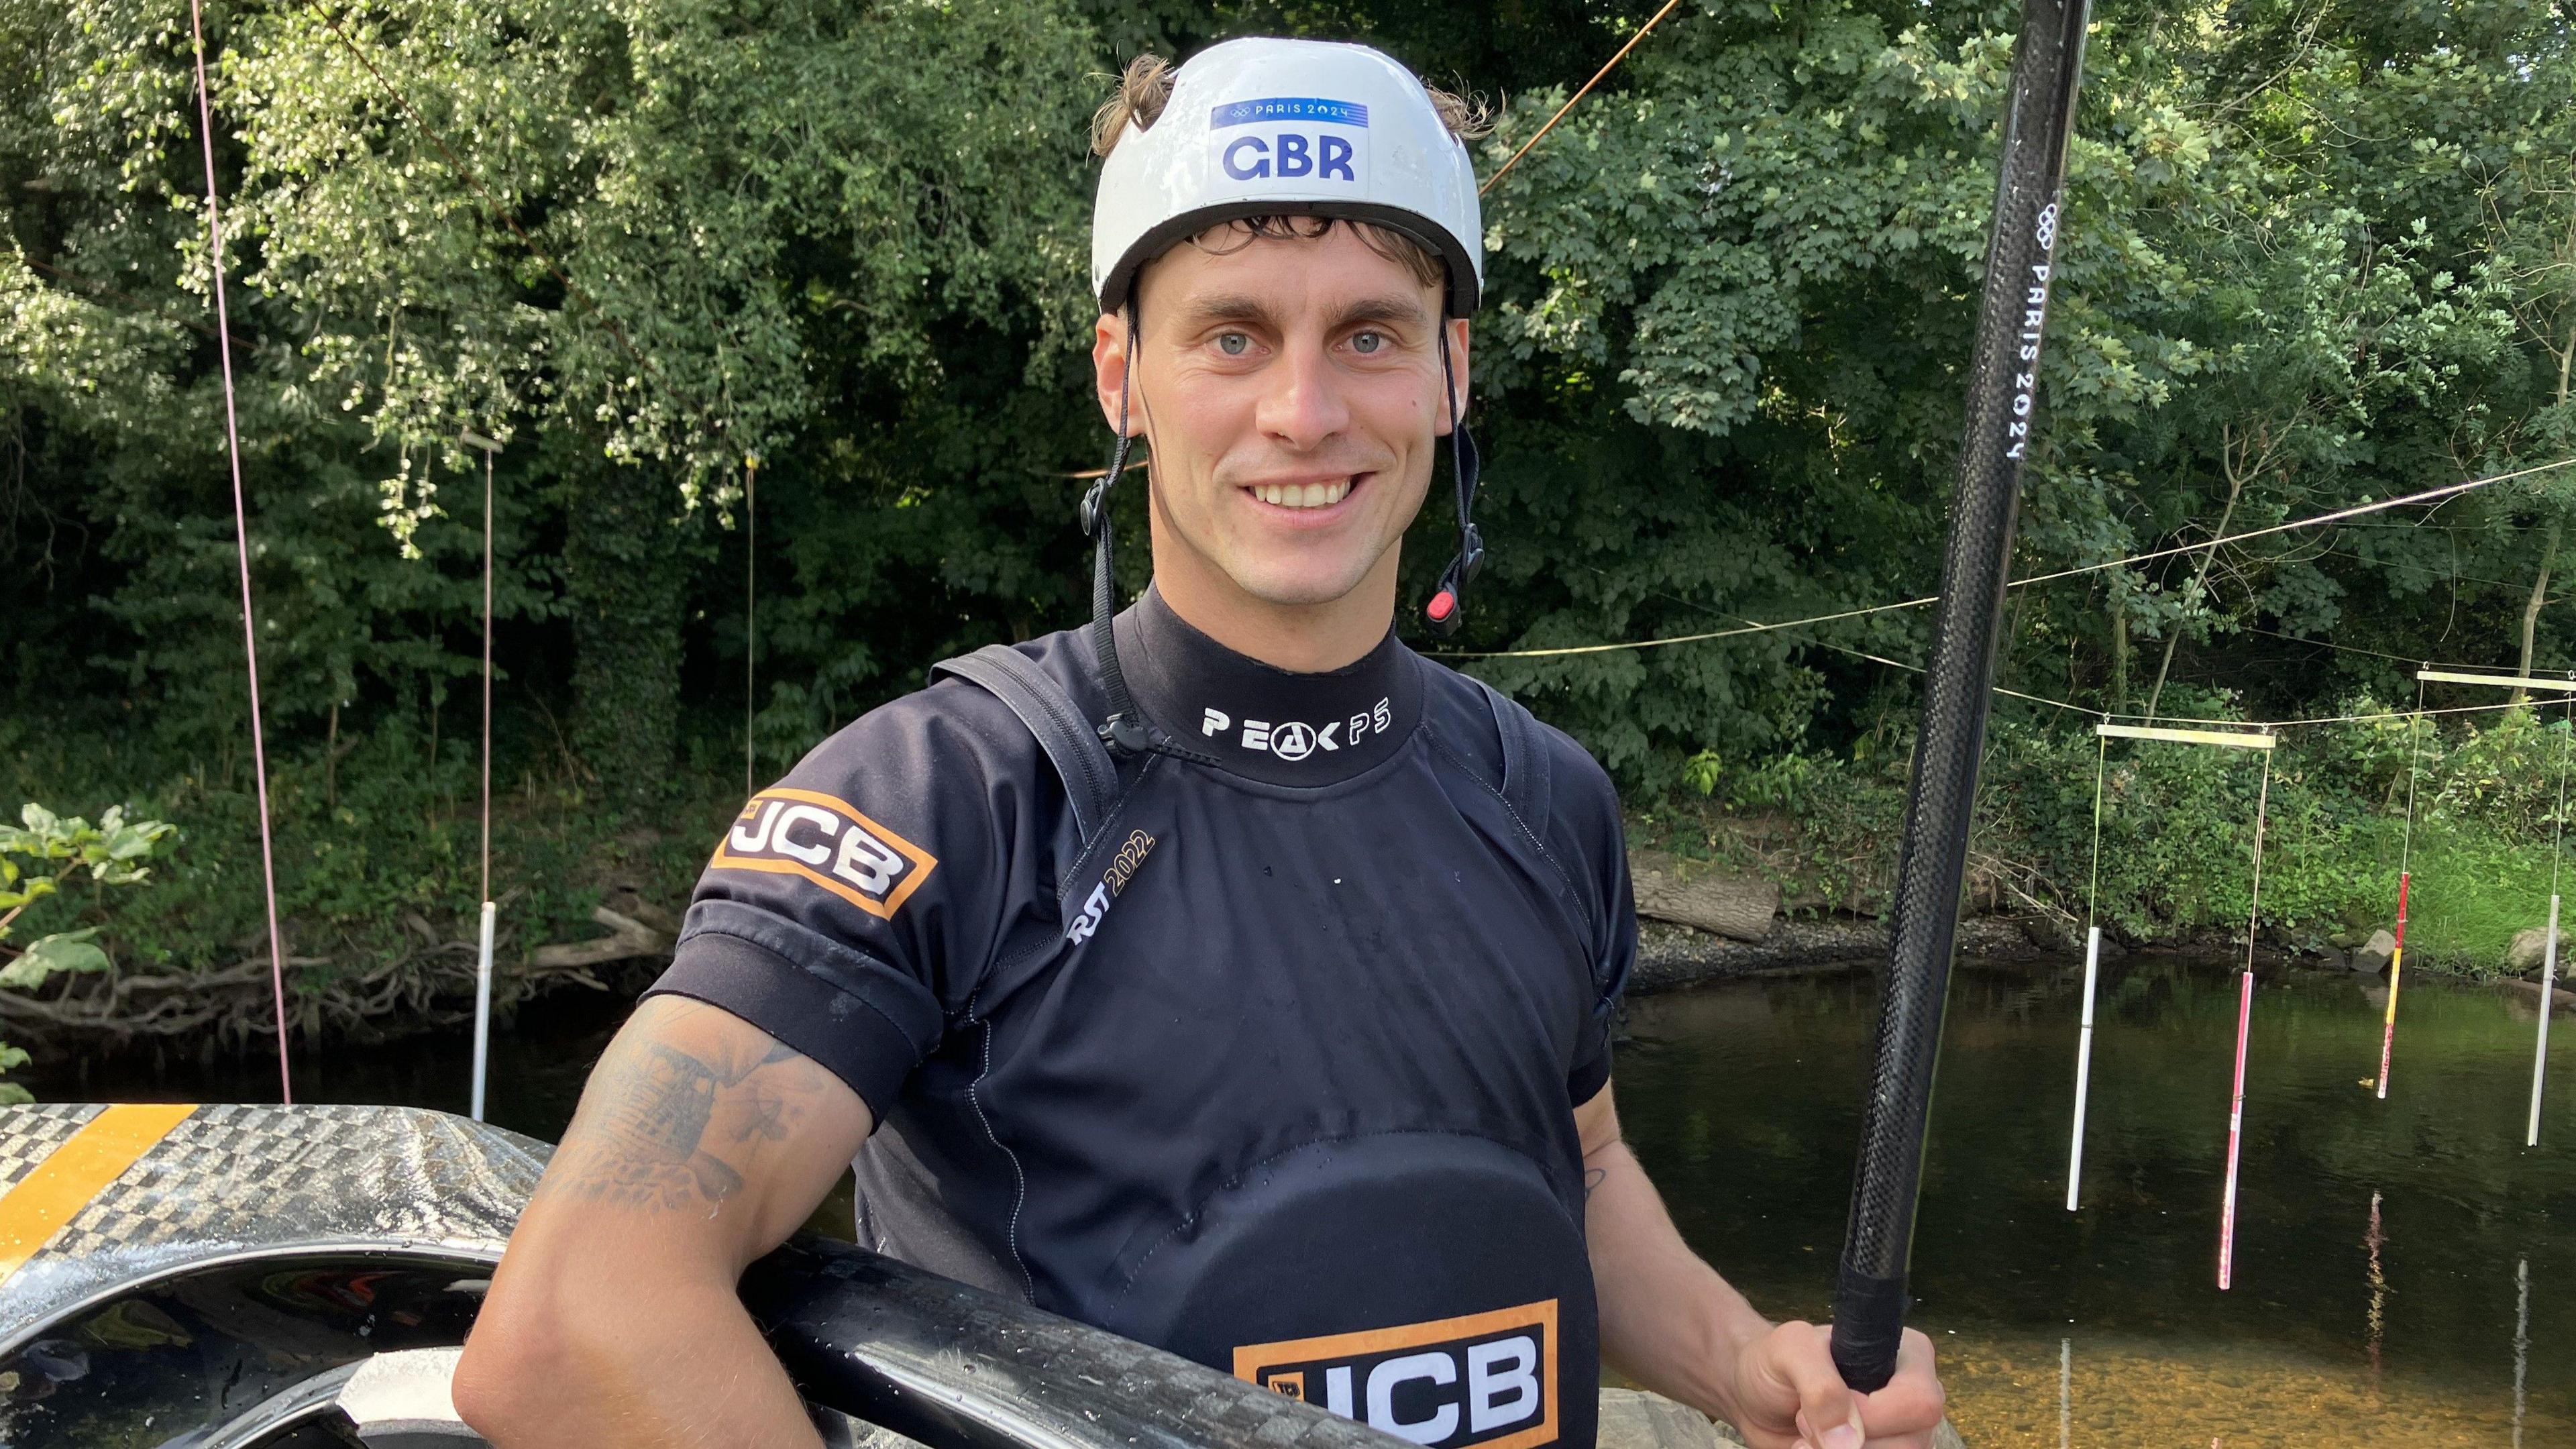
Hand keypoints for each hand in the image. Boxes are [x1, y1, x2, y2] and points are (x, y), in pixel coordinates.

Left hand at [1723, 1321, 1942, 1448]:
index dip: (1875, 1414)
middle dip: (1849, 1440)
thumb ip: (1821, 1385)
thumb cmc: (1774, 1362)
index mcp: (1907, 1356)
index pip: (1920, 1402)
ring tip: (1806, 1435)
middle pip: (1913, 1442)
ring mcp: (1899, 1432)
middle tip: (1805, 1421)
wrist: (1754, 1396)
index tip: (1828, 1403)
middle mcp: (1912, 1397)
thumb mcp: (1789, 1352)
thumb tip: (1849, 1440)